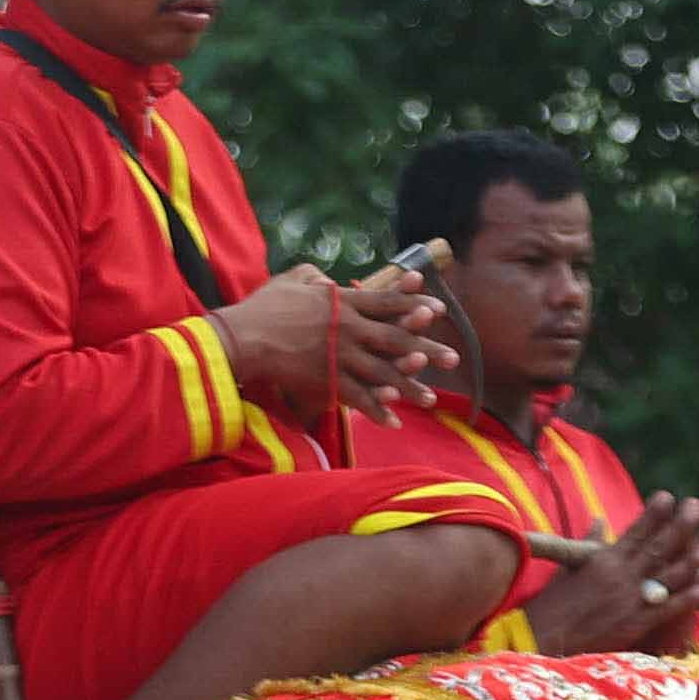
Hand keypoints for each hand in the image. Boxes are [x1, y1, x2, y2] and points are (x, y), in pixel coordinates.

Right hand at [215, 261, 457, 413]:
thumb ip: (315, 277)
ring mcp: (340, 356)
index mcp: (343, 302)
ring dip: (410, 386)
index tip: (438, 308)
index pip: (387, 301)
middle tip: (454, 357)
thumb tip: (327, 280)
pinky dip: (377, 411)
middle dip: (428, 348)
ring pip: (384, 373)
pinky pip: (358, 399)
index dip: (414, 304)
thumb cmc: (264, 306)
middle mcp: (348, 329)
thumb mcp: (291, 280)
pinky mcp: (327, 381)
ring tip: (432, 398)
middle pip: (396, 338)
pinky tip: (395, 421)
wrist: (244, 338)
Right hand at [521, 493, 698, 653]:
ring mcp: (628, 599)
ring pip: (667, 575)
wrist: (541, 640)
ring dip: (690, 558)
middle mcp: (619, 575)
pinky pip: (666, 608)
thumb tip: (600, 519)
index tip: (669, 496)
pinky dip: (685, 597)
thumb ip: (590, 542)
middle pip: (657, 546)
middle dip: (680, 525)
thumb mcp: (568, 567)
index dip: (653, 513)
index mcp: (602, 559)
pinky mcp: (633, 625)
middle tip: (697, 506)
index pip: (634, 531)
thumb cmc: (551, 604)